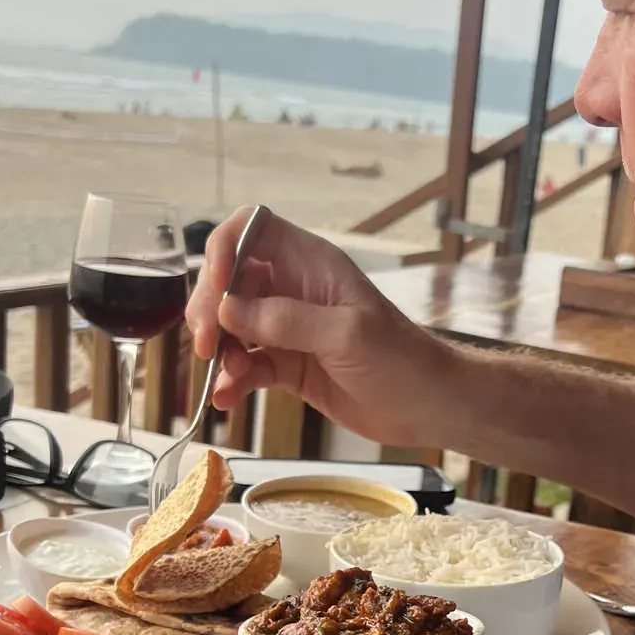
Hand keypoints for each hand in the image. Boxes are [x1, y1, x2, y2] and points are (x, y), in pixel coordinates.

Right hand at [185, 210, 457, 445]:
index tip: (217, 289)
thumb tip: (228, 311)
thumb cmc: (402, 359)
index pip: (253, 229)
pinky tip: (225, 400)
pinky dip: (231, 381)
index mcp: (311, 263)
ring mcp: (289, 328)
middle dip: (210, 310)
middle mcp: (294, 289)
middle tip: (205, 345)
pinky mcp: (289, 365)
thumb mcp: (346, 334)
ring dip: (218, 351)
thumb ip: (286, 321)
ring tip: (222, 380)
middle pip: (230, 281)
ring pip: (232, 327)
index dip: (225, 249)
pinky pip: (246, 366)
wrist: (429, 405)